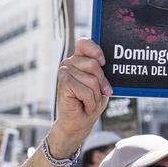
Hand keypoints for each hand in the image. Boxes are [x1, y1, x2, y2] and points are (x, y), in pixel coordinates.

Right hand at [51, 38, 111, 153]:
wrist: (79, 123)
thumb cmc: (91, 102)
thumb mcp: (100, 84)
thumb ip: (101, 71)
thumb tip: (104, 61)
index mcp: (79, 59)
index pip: (84, 43)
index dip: (95, 50)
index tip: (104, 62)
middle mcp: (69, 62)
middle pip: (94, 64)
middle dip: (102, 82)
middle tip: (101, 93)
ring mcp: (64, 72)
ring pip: (92, 79)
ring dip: (96, 95)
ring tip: (91, 101)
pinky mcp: (63, 83)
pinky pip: (86, 90)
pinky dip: (91, 101)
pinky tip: (85, 105)